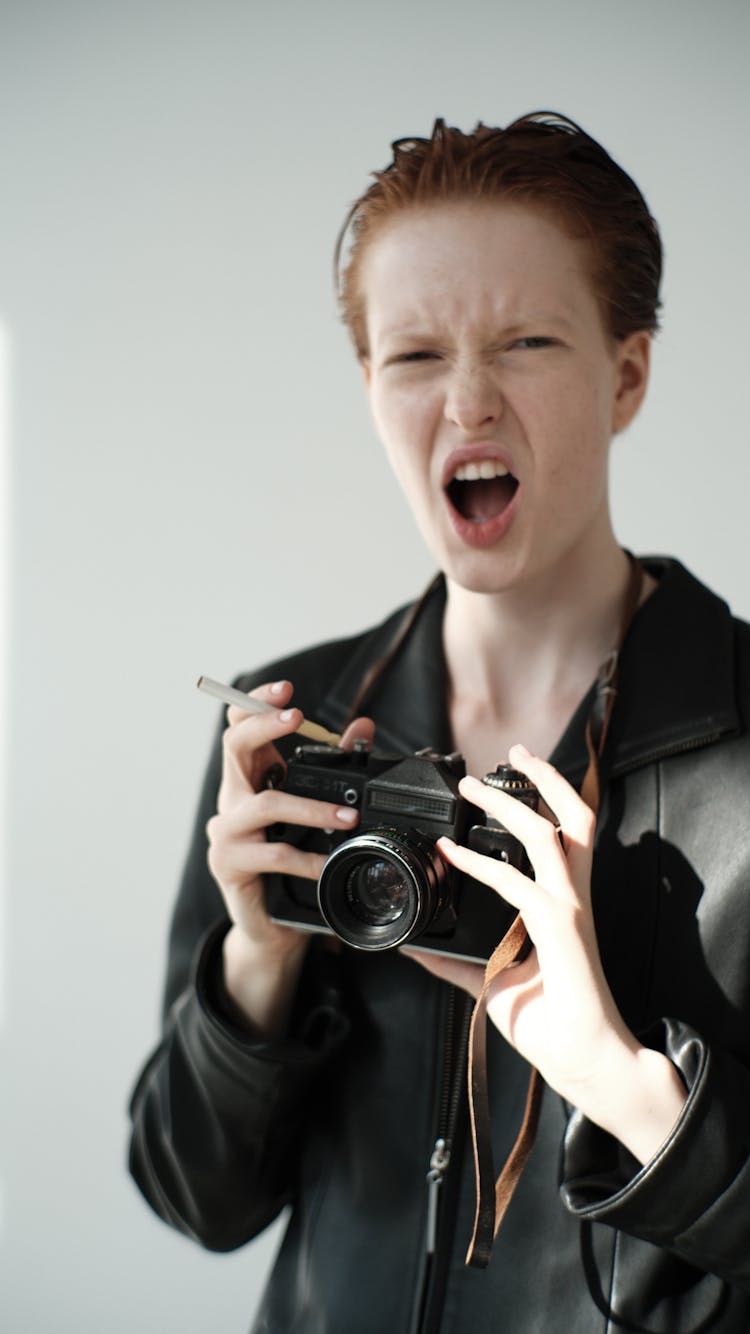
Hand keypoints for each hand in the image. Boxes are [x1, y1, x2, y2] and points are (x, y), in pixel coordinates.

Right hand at [206, 679, 374, 1033]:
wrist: (272, 926)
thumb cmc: (292, 862)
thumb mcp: (314, 809)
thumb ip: (335, 767)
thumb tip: (362, 726)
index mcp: (250, 779)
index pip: (241, 728)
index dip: (256, 704)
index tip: (285, 689)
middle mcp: (232, 799)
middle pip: (235, 748)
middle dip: (266, 725)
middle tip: (297, 715)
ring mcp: (226, 833)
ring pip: (265, 804)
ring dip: (310, 806)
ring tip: (348, 815)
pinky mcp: (230, 866)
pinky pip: (273, 855)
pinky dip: (307, 858)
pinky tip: (329, 863)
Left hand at [408, 744, 685, 1162]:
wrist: (582, 1062)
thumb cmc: (550, 1025)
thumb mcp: (492, 985)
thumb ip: (459, 963)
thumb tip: (419, 948)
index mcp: (562, 906)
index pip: (560, 839)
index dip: (536, 806)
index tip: (498, 788)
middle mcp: (570, 899)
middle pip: (573, 818)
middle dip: (543, 780)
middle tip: (510, 753)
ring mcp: (569, 910)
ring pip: (551, 834)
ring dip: (514, 802)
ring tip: (476, 785)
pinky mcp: (561, 929)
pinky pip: (518, 884)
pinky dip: (481, 863)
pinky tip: (451, 854)